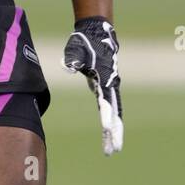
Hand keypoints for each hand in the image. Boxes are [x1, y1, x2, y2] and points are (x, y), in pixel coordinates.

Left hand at [62, 17, 123, 155]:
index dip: (106, 116)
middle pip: (115, 113)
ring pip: (114, 114)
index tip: (106, 129)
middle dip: (115, 132)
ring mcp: (110, 88)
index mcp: (105, 78)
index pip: (106, 101)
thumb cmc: (85, 42)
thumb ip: (73, 59)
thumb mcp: (76, 49)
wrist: (97, 34)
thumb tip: (69, 67)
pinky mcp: (106, 89)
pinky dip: (109, 123)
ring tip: (111, 149)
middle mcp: (111, 85)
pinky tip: (108, 135)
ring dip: (113, 132)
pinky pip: (109, 109)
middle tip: (114, 150)